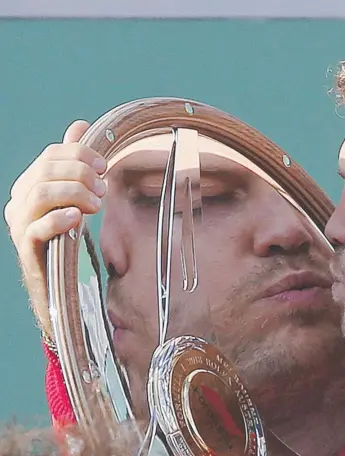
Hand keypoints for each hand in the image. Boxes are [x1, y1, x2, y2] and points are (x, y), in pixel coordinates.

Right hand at [4, 120, 107, 335]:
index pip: (50, 156)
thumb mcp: (73, 195)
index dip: (79, 154)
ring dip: (75, 193)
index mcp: (29, 185)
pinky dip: (59, 218)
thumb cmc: (68, 236)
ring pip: (41, 194)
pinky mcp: (28, 249)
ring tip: (97, 204)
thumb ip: (74, 163)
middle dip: (81, 173)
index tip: (105, 164)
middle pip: (46, 171)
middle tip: (104, 187)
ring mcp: (20, 226)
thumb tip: (80, 126)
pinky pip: (38, 228)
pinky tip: (78, 218)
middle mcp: (19, 202)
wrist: (59, 283)